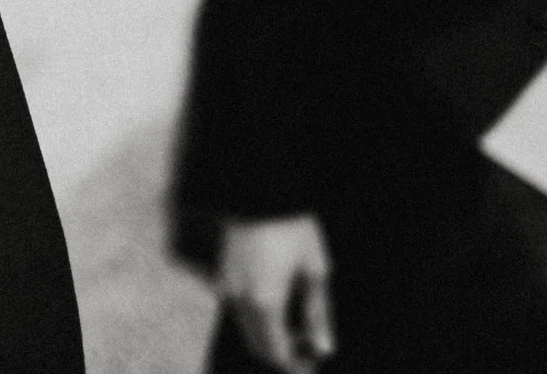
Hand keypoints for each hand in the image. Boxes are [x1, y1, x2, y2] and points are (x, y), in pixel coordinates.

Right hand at [218, 214, 335, 371]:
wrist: (259, 191)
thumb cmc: (292, 227)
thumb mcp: (314, 269)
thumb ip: (318, 313)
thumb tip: (324, 346)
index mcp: (265, 302)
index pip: (275, 353)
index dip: (294, 363)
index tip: (311, 360)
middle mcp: (239, 299)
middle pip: (257, 344)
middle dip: (280, 353)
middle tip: (305, 347)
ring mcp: (226, 285)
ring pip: (246, 327)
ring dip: (267, 333)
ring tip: (295, 323)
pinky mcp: (222, 273)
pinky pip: (238, 308)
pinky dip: (256, 316)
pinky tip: (276, 301)